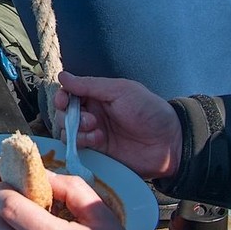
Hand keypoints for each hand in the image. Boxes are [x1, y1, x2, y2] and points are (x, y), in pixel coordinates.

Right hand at [55, 72, 181, 180]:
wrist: (169, 142)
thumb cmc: (149, 111)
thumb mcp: (121, 91)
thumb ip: (90, 85)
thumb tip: (62, 76)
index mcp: (98, 96)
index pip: (68, 95)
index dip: (62, 97)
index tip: (64, 101)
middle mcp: (92, 114)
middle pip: (63, 114)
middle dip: (69, 116)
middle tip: (90, 119)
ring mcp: (94, 134)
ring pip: (67, 132)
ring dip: (75, 130)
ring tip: (96, 131)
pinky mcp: (98, 153)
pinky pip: (77, 148)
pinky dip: (82, 143)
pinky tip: (98, 141)